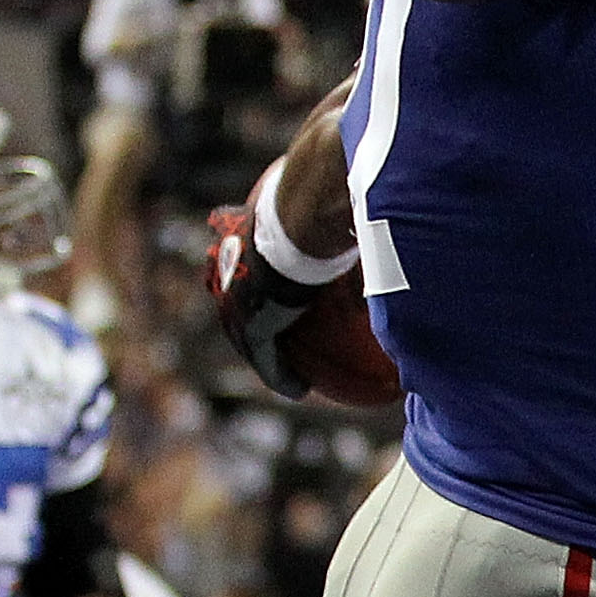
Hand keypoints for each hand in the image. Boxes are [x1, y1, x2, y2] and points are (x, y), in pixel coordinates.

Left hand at [204, 202, 317, 401]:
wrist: (298, 226)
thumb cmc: (311, 208)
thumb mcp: (315, 206)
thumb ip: (327, 214)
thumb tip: (364, 210)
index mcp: (238, 244)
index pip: (237, 268)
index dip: (247, 283)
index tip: (263, 292)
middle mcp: (231, 276)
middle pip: (236, 307)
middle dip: (248, 325)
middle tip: (271, 339)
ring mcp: (239, 306)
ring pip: (248, 342)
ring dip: (267, 360)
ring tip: (287, 375)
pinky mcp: (253, 330)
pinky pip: (267, 363)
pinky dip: (282, 378)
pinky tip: (300, 390)